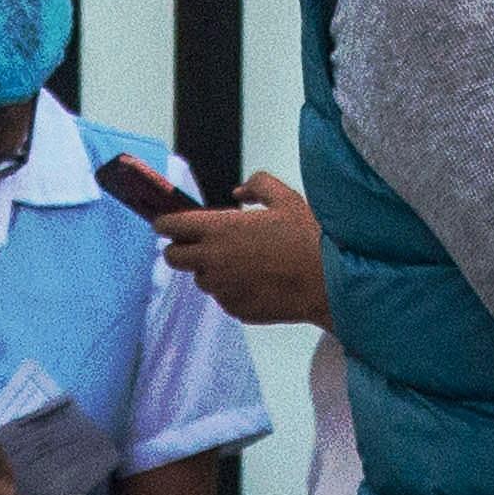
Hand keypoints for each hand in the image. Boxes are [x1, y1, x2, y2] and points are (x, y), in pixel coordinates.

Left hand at [156, 169, 329, 327]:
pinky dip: (232, 288)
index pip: (171, 227)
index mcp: (219, 230)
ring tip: (241, 262)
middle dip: (179, 249)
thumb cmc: (307, 239)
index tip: (165, 223)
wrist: (328, 283)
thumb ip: (257, 185)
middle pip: (173, 258)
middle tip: (196, 243)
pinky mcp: (234, 309)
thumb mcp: (285, 198)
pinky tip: (257, 280)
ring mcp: (222, 289)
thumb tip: (239, 192)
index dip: (164, 224)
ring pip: (201, 279)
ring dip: (211, 270)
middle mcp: (213, 261)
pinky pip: (223, 297)